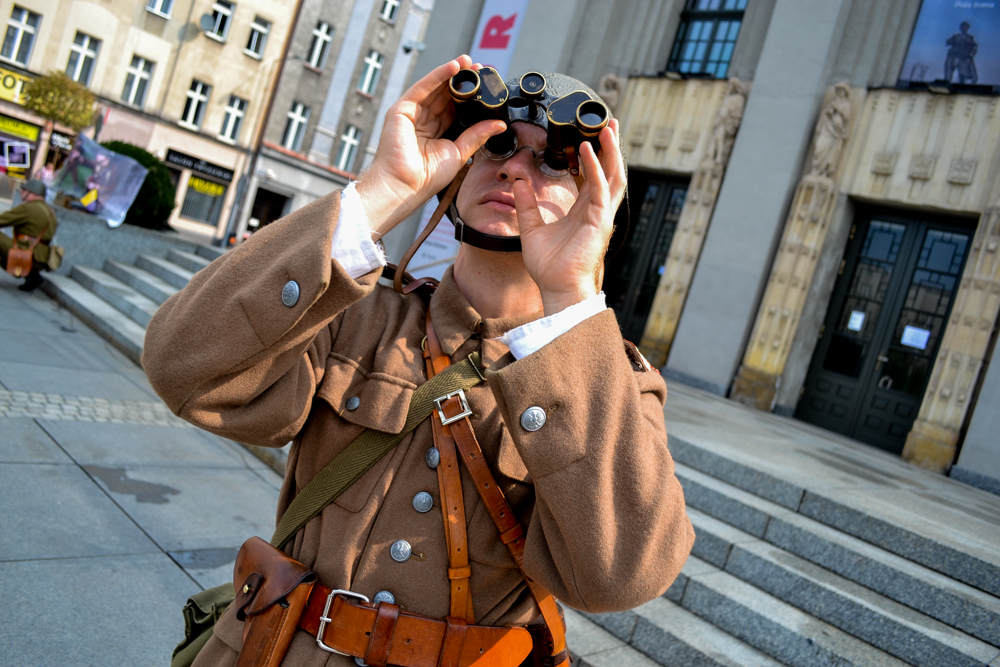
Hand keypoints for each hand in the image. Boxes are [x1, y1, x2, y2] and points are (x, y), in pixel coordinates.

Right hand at [356, 56, 506, 236]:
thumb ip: (477, 135)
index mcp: (436, 132)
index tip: (483, 84)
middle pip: (444, 95)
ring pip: (434, 88)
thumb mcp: (459, 153)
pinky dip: (437, 75)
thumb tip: (499, 124)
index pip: (454, 108)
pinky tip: (452, 67)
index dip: (468, 95)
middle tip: (478, 67)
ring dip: (451, 73)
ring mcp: (411, 114)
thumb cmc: (426, 177)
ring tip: (468, 61)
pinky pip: (422, 87)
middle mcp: (423, 121)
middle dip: (461, 80)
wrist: (405, 186)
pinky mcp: (401, 109)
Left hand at [513, 119, 625, 315]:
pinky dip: (595, 169)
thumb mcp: (531, 228)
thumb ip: (526, 204)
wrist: (556, 288)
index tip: (589, 135)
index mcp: (583, 210)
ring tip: (606, 128)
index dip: (594, 155)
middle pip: (609, 171)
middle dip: (610, 146)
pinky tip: (588, 151)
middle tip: (608, 122)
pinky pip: (600, 189)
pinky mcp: (600, 221)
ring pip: (613, 175)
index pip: (592, 176)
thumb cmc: (549, 266)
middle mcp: (596, 210)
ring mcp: (601, 215)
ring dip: (611, 151)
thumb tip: (517, 182)